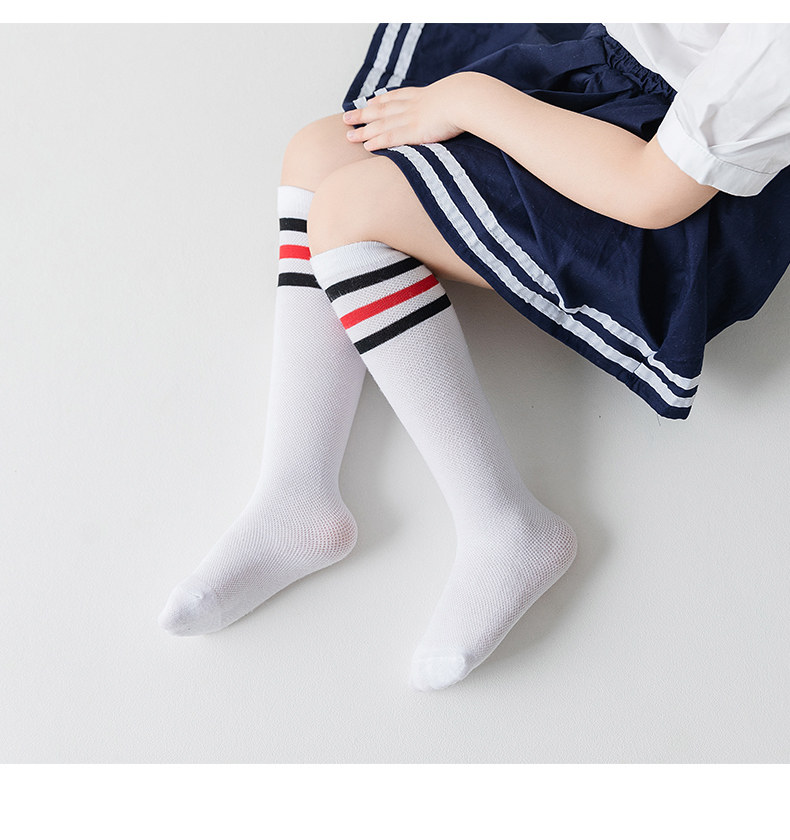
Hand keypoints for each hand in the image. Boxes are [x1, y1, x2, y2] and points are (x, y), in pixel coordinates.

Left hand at [343, 75, 465, 150]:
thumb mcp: (457, 97)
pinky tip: (366, 145)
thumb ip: (451, 104)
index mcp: (422, 96)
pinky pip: (390, 137)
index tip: (369, 102)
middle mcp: (411, 106)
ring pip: (380, 124)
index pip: (396, 97)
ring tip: (349, 136)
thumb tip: (458, 108)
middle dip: (363, 114)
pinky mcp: (413, 132)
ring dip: (363, 130)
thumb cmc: (467, 98)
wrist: (466, 98)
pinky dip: (377, 141)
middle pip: (381, 110)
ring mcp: (411, 118)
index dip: (380, 100)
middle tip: (347, 117)